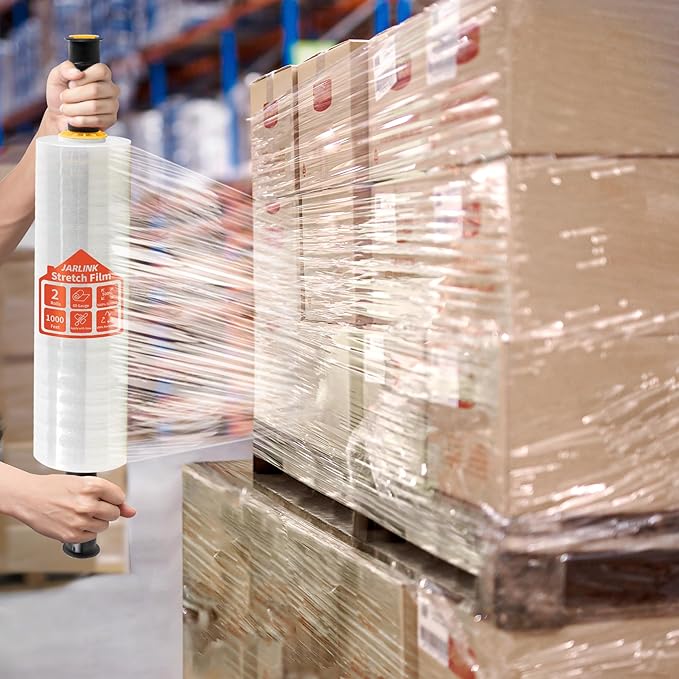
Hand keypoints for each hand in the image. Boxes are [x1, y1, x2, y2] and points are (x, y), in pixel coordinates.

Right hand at [13, 473, 135, 544]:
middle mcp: (87, 504)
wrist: (28, 497)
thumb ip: (110, 497)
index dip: (112, 498)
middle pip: (114, 513)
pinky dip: (86, 531)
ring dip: (96, 521)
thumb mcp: (83, 483)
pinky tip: (74, 522)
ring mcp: (80, 521)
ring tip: (80, 513)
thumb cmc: (54, 487)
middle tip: (90, 506)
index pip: (119, 497)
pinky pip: (92, 536)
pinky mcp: (72, 535)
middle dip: (106, 510)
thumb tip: (131, 511)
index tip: (103, 498)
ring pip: (104, 525)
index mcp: (92, 486)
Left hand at [45, 60, 119, 133]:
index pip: (101, 71)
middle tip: (64, 98)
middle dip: (74, 95)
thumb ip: (65, 69)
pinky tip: (72, 119)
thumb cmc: (60, 93)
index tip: (71, 84)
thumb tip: (78, 74)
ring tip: (65, 109)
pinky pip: (97, 120)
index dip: (84, 77)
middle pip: (96, 90)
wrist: (59, 115)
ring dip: (74, 109)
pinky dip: (80, 120)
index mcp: (102, 75)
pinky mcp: (111, 120)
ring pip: (95, 106)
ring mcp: (113, 105)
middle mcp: (111, 89)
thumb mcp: (57, 76)